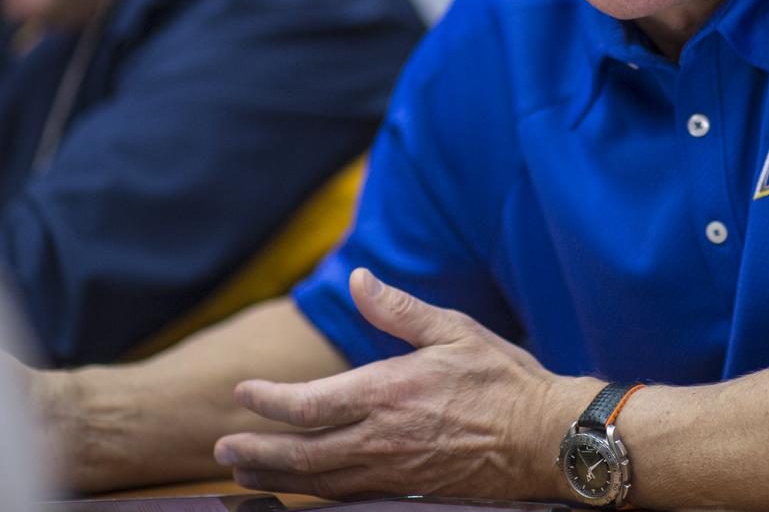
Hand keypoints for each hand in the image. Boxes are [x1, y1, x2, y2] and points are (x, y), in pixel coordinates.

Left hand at [214, 268, 594, 498]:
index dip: (269, 400)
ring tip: (245, 472)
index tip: (242, 392)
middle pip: (302, 453)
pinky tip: (305, 489)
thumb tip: (358, 278)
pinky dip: (316, 494)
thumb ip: (397, 309)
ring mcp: (394, 472)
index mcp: (388, 392)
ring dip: (277, 477)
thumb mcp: (452, 329)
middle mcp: (382, 438)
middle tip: (222, 446)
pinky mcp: (409, 491)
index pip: (309, 403)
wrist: (546, 438)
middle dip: (257, 450)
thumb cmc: (502, 378)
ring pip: (320, 482)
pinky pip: (349, 497)